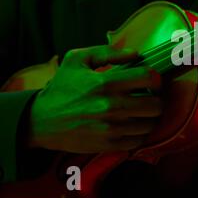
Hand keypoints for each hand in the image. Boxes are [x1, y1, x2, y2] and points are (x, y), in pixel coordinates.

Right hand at [28, 45, 161, 152]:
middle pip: (155, 105)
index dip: (156, 78)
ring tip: (141, 112)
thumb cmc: (62, 88)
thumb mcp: (77, 59)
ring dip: (149, 118)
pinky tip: (132, 126)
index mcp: (105, 82)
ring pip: (150, 124)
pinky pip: (139, 141)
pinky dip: (140, 133)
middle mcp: (111, 106)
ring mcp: (111, 128)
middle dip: (156, 100)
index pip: (148, 77)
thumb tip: (135, 53)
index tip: (152, 81)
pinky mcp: (108, 145)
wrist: (40, 121)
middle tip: (149, 98)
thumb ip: (107, 52)